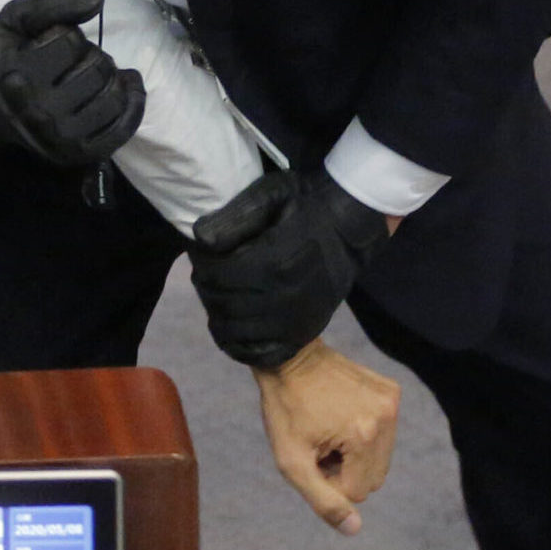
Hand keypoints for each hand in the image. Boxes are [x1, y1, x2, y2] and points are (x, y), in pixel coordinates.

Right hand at [0, 0, 144, 167]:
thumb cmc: (3, 57)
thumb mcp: (15, 20)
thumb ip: (52, 3)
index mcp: (18, 76)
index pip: (70, 41)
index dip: (65, 34)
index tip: (49, 43)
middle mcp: (39, 111)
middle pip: (97, 68)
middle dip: (90, 56)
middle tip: (72, 62)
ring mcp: (61, 136)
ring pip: (113, 96)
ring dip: (111, 78)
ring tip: (93, 75)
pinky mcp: (78, 153)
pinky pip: (122, 128)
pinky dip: (132, 104)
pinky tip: (127, 87)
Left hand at [190, 164, 392, 367]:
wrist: (350, 229)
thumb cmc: (306, 206)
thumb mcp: (271, 195)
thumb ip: (235, 215)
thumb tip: (200, 240)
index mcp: (272, 263)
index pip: (214, 276)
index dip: (200, 264)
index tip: (200, 254)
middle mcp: (283, 297)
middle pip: (221, 304)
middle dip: (206, 287)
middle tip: (207, 273)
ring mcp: (295, 320)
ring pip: (234, 331)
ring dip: (217, 314)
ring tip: (219, 295)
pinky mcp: (304, 333)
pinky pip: (262, 354)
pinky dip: (241, 346)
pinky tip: (234, 327)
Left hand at [252, 338, 401, 535]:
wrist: (287, 356)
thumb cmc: (284, 408)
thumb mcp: (291, 460)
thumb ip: (322, 499)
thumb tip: (354, 529)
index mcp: (364, 437)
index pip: (358, 491)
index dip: (328, 479)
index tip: (310, 455)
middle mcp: (386, 419)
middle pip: (374, 477)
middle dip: (345, 469)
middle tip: (318, 442)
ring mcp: (392, 402)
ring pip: (380, 457)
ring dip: (354, 452)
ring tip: (327, 427)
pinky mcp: (392, 391)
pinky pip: (384, 431)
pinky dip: (363, 431)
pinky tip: (339, 412)